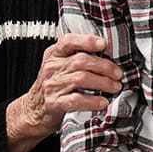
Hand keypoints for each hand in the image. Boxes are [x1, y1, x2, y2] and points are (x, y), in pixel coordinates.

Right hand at [5, 33, 122, 151]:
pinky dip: (93, 101)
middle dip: (104, 66)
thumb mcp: (58, 65)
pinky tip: (103, 102)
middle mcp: (52, 68)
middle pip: (82, 61)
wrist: (33, 110)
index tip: (104, 44)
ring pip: (82, 79)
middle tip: (118, 73)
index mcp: (53, 55)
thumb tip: (106, 53)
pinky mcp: (55, 103)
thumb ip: (74, 56)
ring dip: (103, 83)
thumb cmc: (53, 86)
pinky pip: (76, 100)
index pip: (68, 41)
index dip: (87, 41)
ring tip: (115, 87)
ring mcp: (52, 86)